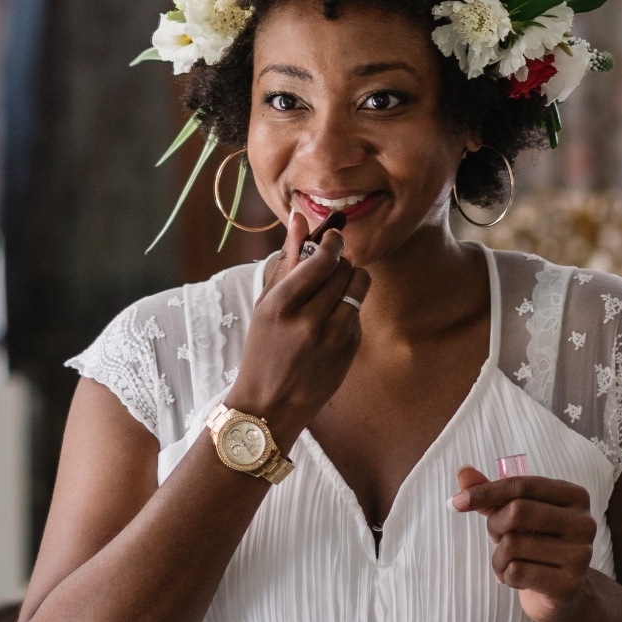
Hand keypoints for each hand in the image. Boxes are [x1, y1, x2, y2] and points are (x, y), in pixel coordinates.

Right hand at [224, 208, 368, 440]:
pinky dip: (348, 307)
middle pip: (344, 269)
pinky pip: (358, 311)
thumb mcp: (266, 303)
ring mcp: (333, 338)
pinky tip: (330, 319)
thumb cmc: (263, 347)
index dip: (332, 242)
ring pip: (358, 286)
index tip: (332, 237)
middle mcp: (310, 321)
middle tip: (329, 264)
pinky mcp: (349, 350)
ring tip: (334, 287)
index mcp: (282, 305)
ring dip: (350, 278)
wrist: (270, 404)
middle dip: (340, 260)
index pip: (323, 259)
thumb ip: (286, 259)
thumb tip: (300, 217)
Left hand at [452, 466, 598, 621]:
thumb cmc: (537, 545)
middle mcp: (584, 522)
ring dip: (498, 557)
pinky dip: (505, 576)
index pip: (523, 485)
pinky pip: (516, 572)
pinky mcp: (569, 583)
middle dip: (494, 526)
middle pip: (518, 511)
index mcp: (574, 496)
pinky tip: (519, 579)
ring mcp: (580, 554)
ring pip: (512, 544)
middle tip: (497, 539)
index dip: (486, 491)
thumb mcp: (516, 516)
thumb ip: (492, 493)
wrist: (562, 594)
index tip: (457, 502)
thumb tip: (463, 472)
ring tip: (509, 563)